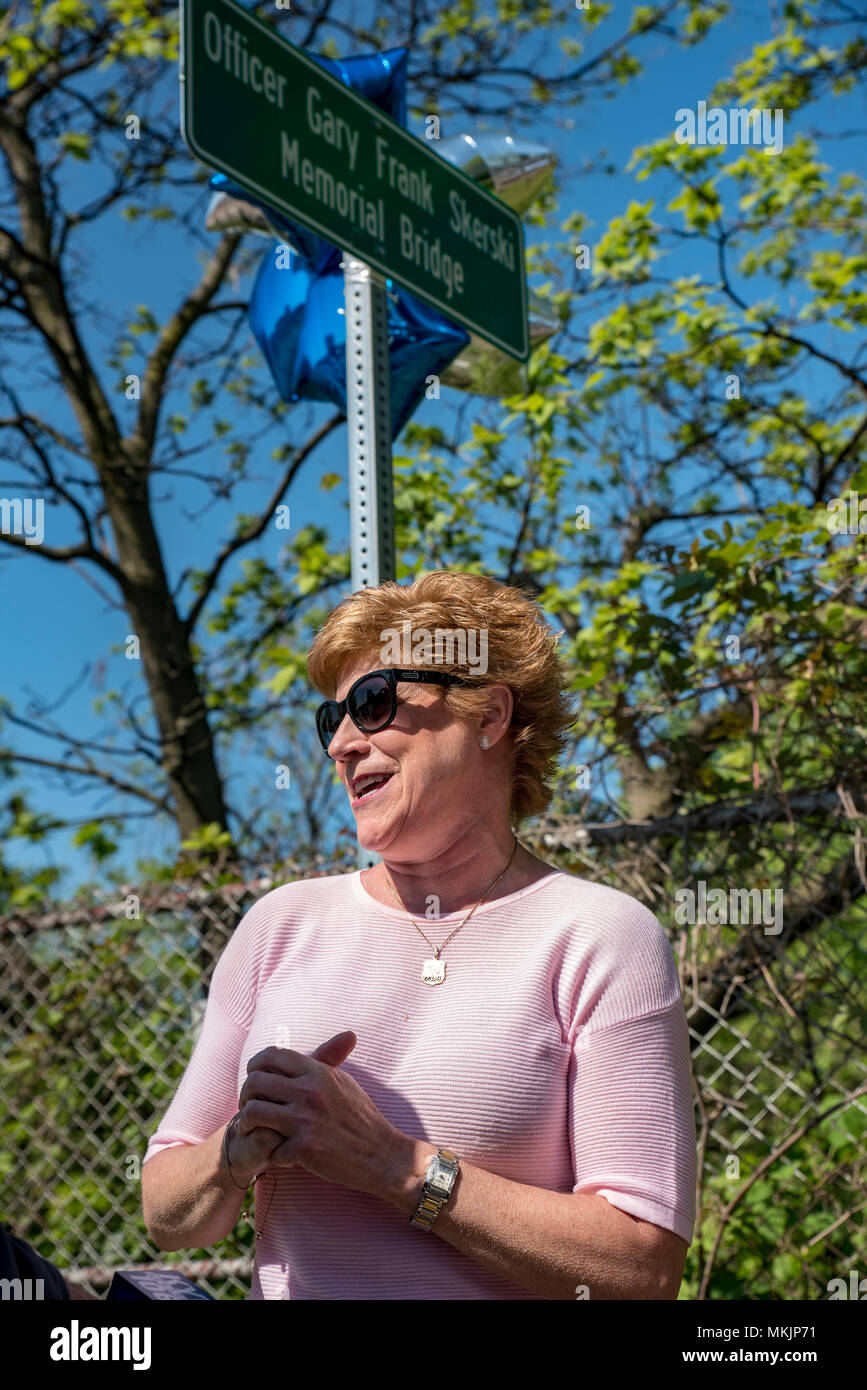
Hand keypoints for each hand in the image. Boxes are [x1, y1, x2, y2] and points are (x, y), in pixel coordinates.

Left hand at [236, 1031, 410, 1197]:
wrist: (382, 1155)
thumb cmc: (361, 1118)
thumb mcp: (343, 1082)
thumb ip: (319, 1065)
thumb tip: (294, 1054)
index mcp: (318, 1072)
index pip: (271, 1055)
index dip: (255, 1065)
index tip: (255, 1078)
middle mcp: (310, 1092)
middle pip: (255, 1082)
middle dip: (246, 1095)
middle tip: (249, 1106)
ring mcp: (306, 1120)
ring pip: (253, 1112)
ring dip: (247, 1122)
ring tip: (252, 1128)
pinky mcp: (304, 1149)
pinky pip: (268, 1148)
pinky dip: (271, 1154)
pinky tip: (279, 1155)